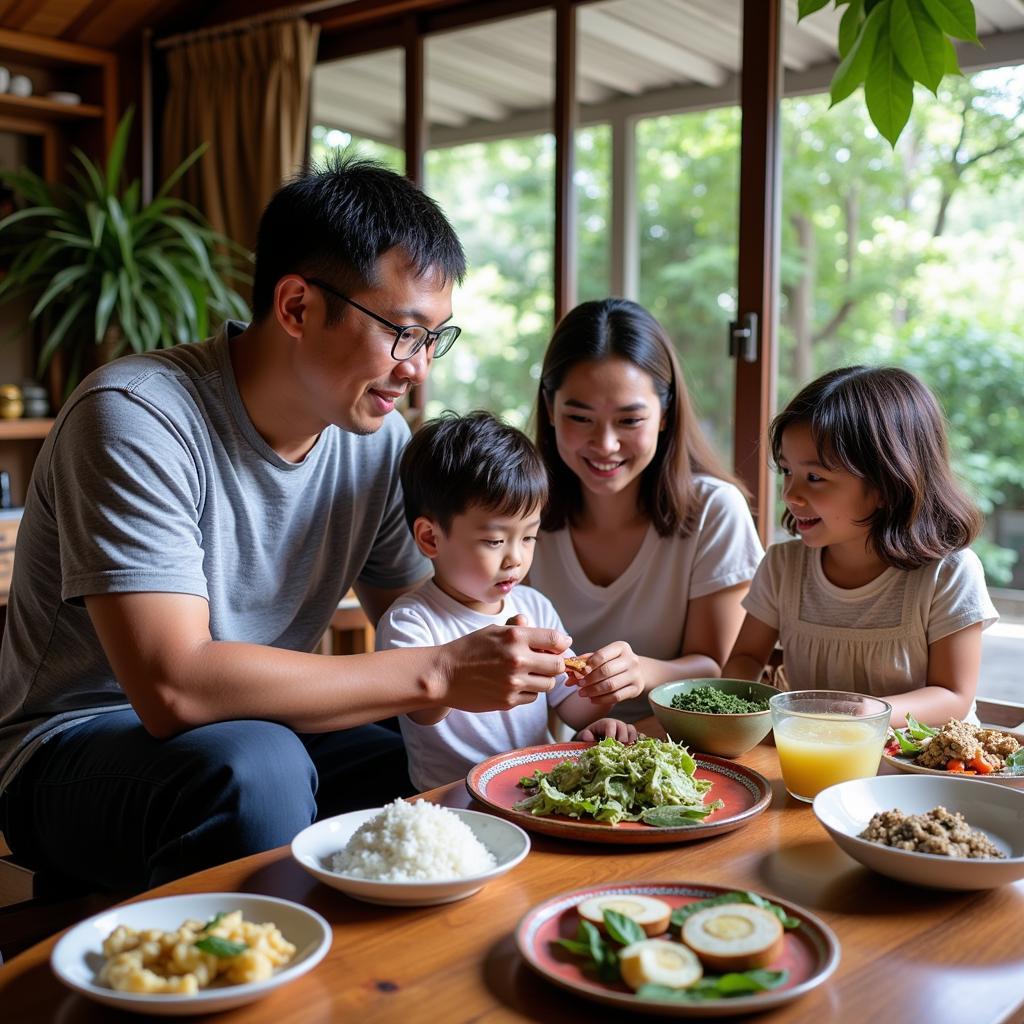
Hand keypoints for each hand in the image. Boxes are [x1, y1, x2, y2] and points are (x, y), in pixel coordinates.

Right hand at [440, 623, 570, 712]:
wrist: (443, 675)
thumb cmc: (469, 649)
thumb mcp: (494, 630)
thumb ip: (522, 629)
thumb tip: (553, 637)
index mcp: (515, 637)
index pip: (555, 640)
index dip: (562, 643)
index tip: (561, 645)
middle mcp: (517, 659)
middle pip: (558, 665)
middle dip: (555, 663)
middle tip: (547, 662)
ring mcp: (513, 683)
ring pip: (548, 684)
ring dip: (543, 679)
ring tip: (528, 673)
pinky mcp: (508, 701)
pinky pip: (532, 697)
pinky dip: (528, 691)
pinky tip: (514, 684)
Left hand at [573, 641, 645, 704]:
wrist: (638, 671)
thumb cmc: (614, 662)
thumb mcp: (603, 657)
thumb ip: (585, 662)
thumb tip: (568, 674)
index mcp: (621, 647)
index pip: (602, 655)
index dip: (588, 665)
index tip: (578, 672)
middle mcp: (631, 660)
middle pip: (606, 671)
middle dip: (589, 679)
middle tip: (578, 685)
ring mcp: (635, 675)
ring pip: (611, 685)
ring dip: (594, 691)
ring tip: (582, 693)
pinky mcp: (637, 689)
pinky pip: (617, 696)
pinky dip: (602, 700)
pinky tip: (593, 699)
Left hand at [574, 718, 638, 743]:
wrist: (594, 741)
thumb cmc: (590, 738)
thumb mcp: (585, 736)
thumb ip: (585, 735)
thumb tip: (588, 737)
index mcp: (606, 723)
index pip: (611, 725)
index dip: (611, 735)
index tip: (609, 744)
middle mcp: (617, 725)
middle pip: (624, 727)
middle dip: (622, 739)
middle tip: (619, 749)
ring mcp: (625, 731)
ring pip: (632, 730)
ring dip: (632, 740)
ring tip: (628, 750)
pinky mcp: (631, 737)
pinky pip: (638, 736)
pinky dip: (640, 741)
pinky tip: (639, 748)